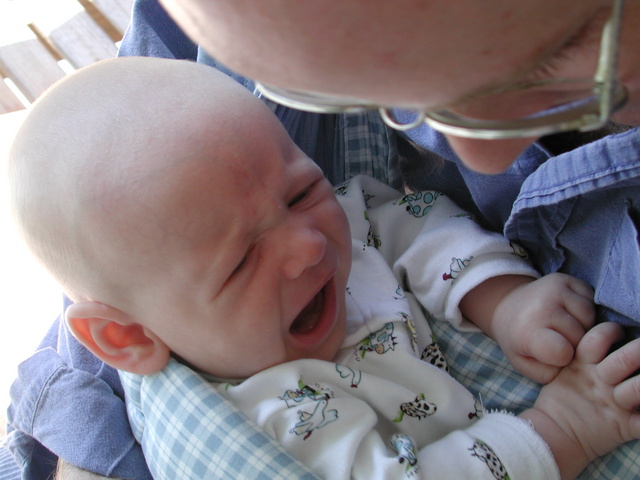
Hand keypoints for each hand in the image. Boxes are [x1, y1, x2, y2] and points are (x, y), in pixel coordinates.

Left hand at [491, 273, 594, 383]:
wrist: (508, 307)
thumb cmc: (519, 341)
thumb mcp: (526, 365)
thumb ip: (550, 373)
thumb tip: (575, 363)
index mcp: (527, 331)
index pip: (561, 351)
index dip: (564, 358)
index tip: (554, 355)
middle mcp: (541, 306)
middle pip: (580, 336)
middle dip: (574, 344)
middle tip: (557, 340)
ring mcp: (554, 288)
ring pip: (590, 318)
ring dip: (582, 327)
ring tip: (563, 327)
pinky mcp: (566, 278)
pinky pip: (591, 300)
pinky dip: (585, 311)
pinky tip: (568, 313)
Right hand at [521, 322, 639, 478]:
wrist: (554, 434)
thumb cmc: (561, 400)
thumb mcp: (564, 372)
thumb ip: (580, 355)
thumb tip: (600, 337)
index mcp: (582, 367)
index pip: (595, 340)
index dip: (608, 331)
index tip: (619, 330)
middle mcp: (600, 383)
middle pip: (621, 361)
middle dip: (636, 351)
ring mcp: (613, 405)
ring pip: (636, 390)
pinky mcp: (622, 427)